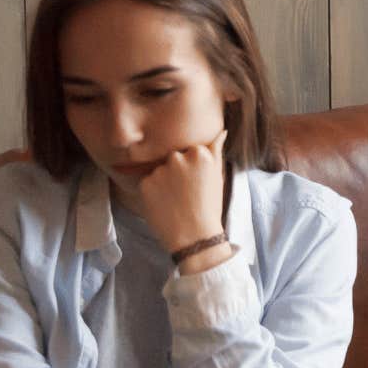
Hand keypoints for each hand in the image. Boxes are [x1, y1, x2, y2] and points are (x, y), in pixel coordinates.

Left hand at [136, 131, 229, 258]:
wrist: (195, 236)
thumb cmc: (209, 206)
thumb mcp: (218, 176)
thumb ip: (216, 150)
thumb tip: (222, 131)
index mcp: (200, 153)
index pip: (189, 150)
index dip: (191, 167)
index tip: (196, 182)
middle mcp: (179, 158)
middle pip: (172, 157)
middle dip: (176, 171)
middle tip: (186, 192)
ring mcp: (161, 170)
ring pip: (159, 170)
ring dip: (164, 181)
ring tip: (176, 200)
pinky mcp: (145, 183)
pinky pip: (147, 182)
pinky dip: (153, 192)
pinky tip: (165, 205)